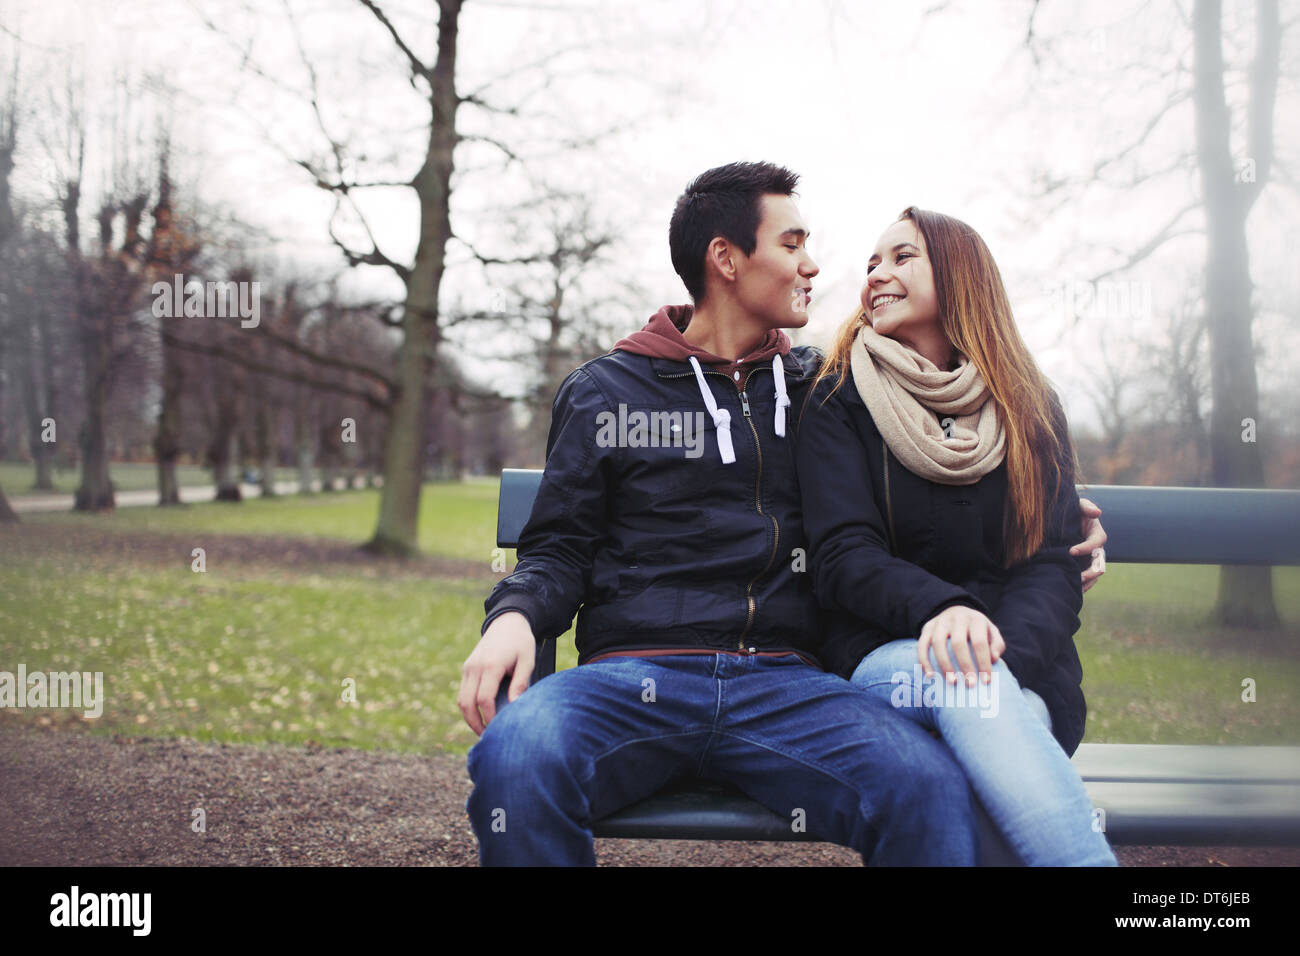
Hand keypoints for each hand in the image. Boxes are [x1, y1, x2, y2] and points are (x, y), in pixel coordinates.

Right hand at [459, 612, 535, 735]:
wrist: (507, 622)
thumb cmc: (521, 642)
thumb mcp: (528, 660)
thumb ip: (521, 682)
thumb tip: (514, 706)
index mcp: (491, 665)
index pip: (484, 698)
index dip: (489, 717)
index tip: (498, 729)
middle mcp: (475, 667)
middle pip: (466, 702)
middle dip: (475, 723)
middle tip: (487, 737)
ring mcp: (468, 667)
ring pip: (461, 699)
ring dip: (469, 717)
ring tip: (483, 730)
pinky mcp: (467, 668)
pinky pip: (463, 692)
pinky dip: (469, 707)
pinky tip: (481, 716)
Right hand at [918, 605, 1004, 686]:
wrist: (956, 610)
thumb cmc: (977, 628)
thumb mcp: (991, 632)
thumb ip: (997, 644)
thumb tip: (993, 658)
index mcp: (975, 620)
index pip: (979, 642)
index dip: (983, 662)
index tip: (986, 680)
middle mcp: (956, 618)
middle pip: (958, 643)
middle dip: (964, 665)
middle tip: (970, 684)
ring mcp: (939, 622)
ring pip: (938, 643)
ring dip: (944, 665)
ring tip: (952, 682)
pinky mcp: (927, 628)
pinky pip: (922, 645)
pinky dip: (924, 661)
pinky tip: (930, 675)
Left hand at [1071, 497, 1106, 593]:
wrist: (1061, 522)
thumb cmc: (1072, 511)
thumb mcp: (1079, 506)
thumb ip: (1087, 507)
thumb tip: (1097, 513)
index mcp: (1097, 534)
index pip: (1097, 542)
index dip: (1086, 547)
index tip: (1070, 551)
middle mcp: (1096, 549)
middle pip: (1099, 563)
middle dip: (1090, 572)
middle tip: (1077, 577)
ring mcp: (1090, 559)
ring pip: (1094, 574)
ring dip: (1087, 582)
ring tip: (1076, 588)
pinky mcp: (1082, 566)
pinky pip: (1086, 579)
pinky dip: (1081, 585)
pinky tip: (1072, 590)